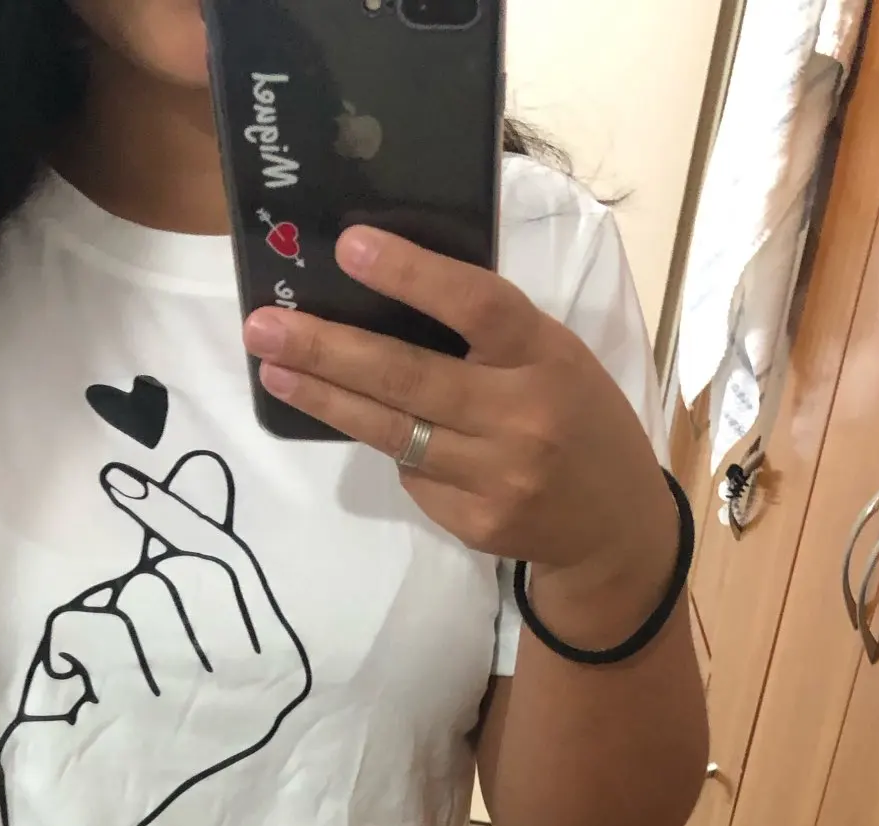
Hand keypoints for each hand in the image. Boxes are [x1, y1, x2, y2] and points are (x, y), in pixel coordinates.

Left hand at [0, 450, 311, 825]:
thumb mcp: (188, 635)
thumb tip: (203, 463)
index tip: (121, 483)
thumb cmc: (152, 720)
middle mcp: (253, 691)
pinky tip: (79, 683)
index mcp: (282, 670)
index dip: (175, 516)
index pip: (228, 565)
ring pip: (129, 601)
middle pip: (176, 578)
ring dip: (100, 622)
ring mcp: (198, 706)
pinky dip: (69, 645)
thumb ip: (197, 553)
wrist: (109, 818)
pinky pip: (90, 629)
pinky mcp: (138, 719)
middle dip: (136, 593)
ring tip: (107, 673)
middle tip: (130, 643)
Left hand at [241, 227, 676, 604]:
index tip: (348, 245)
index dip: (410, 274)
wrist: (614, 527)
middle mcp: (522, 416)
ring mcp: (498, 476)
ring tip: (273, 371)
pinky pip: (412, 477)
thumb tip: (389, 294)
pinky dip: (390, 448)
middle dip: (327, 349)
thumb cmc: (577, 418)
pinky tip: (372, 428)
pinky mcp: (476, 522)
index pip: (475, 305)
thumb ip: (490, 333)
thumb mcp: (555, 358)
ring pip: (393, 432)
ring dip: (325, 399)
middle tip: (264, 326)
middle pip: (408, 376)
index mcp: (546, 356)